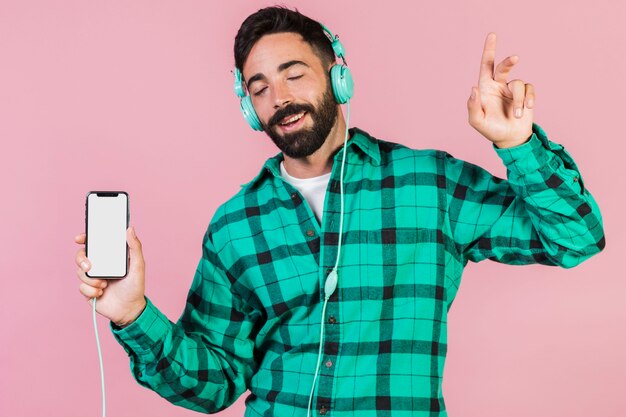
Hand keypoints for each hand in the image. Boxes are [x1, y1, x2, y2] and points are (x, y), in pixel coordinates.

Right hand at [75, 226, 146, 326]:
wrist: (129, 309)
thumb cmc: (135, 286)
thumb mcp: (138, 265)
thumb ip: (135, 247)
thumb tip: (130, 229)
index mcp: (110, 257)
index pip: (95, 244)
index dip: (85, 238)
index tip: (79, 238)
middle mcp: (100, 265)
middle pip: (81, 256)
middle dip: (81, 260)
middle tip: (89, 266)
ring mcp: (93, 278)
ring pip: (80, 272)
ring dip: (92, 279)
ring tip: (105, 285)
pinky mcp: (88, 290)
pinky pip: (81, 287)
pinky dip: (91, 290)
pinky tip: (101, 293)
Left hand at [467, 32, 534, 148]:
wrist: (510, 139)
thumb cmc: (490, 129)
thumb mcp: (477, 121)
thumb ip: (473, 106)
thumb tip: (473, 88)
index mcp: (485, 88)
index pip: (486, 66)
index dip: (489, 50)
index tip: (492, 35)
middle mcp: (499, 85)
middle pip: (504, 66)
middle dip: (509, 61)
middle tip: (515, 58)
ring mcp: (513, 89)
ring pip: (518, 84)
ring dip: (518, 101)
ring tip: (516, 115)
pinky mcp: (526, 95)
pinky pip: (530, 89)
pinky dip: (529, 99)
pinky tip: (528, 109)